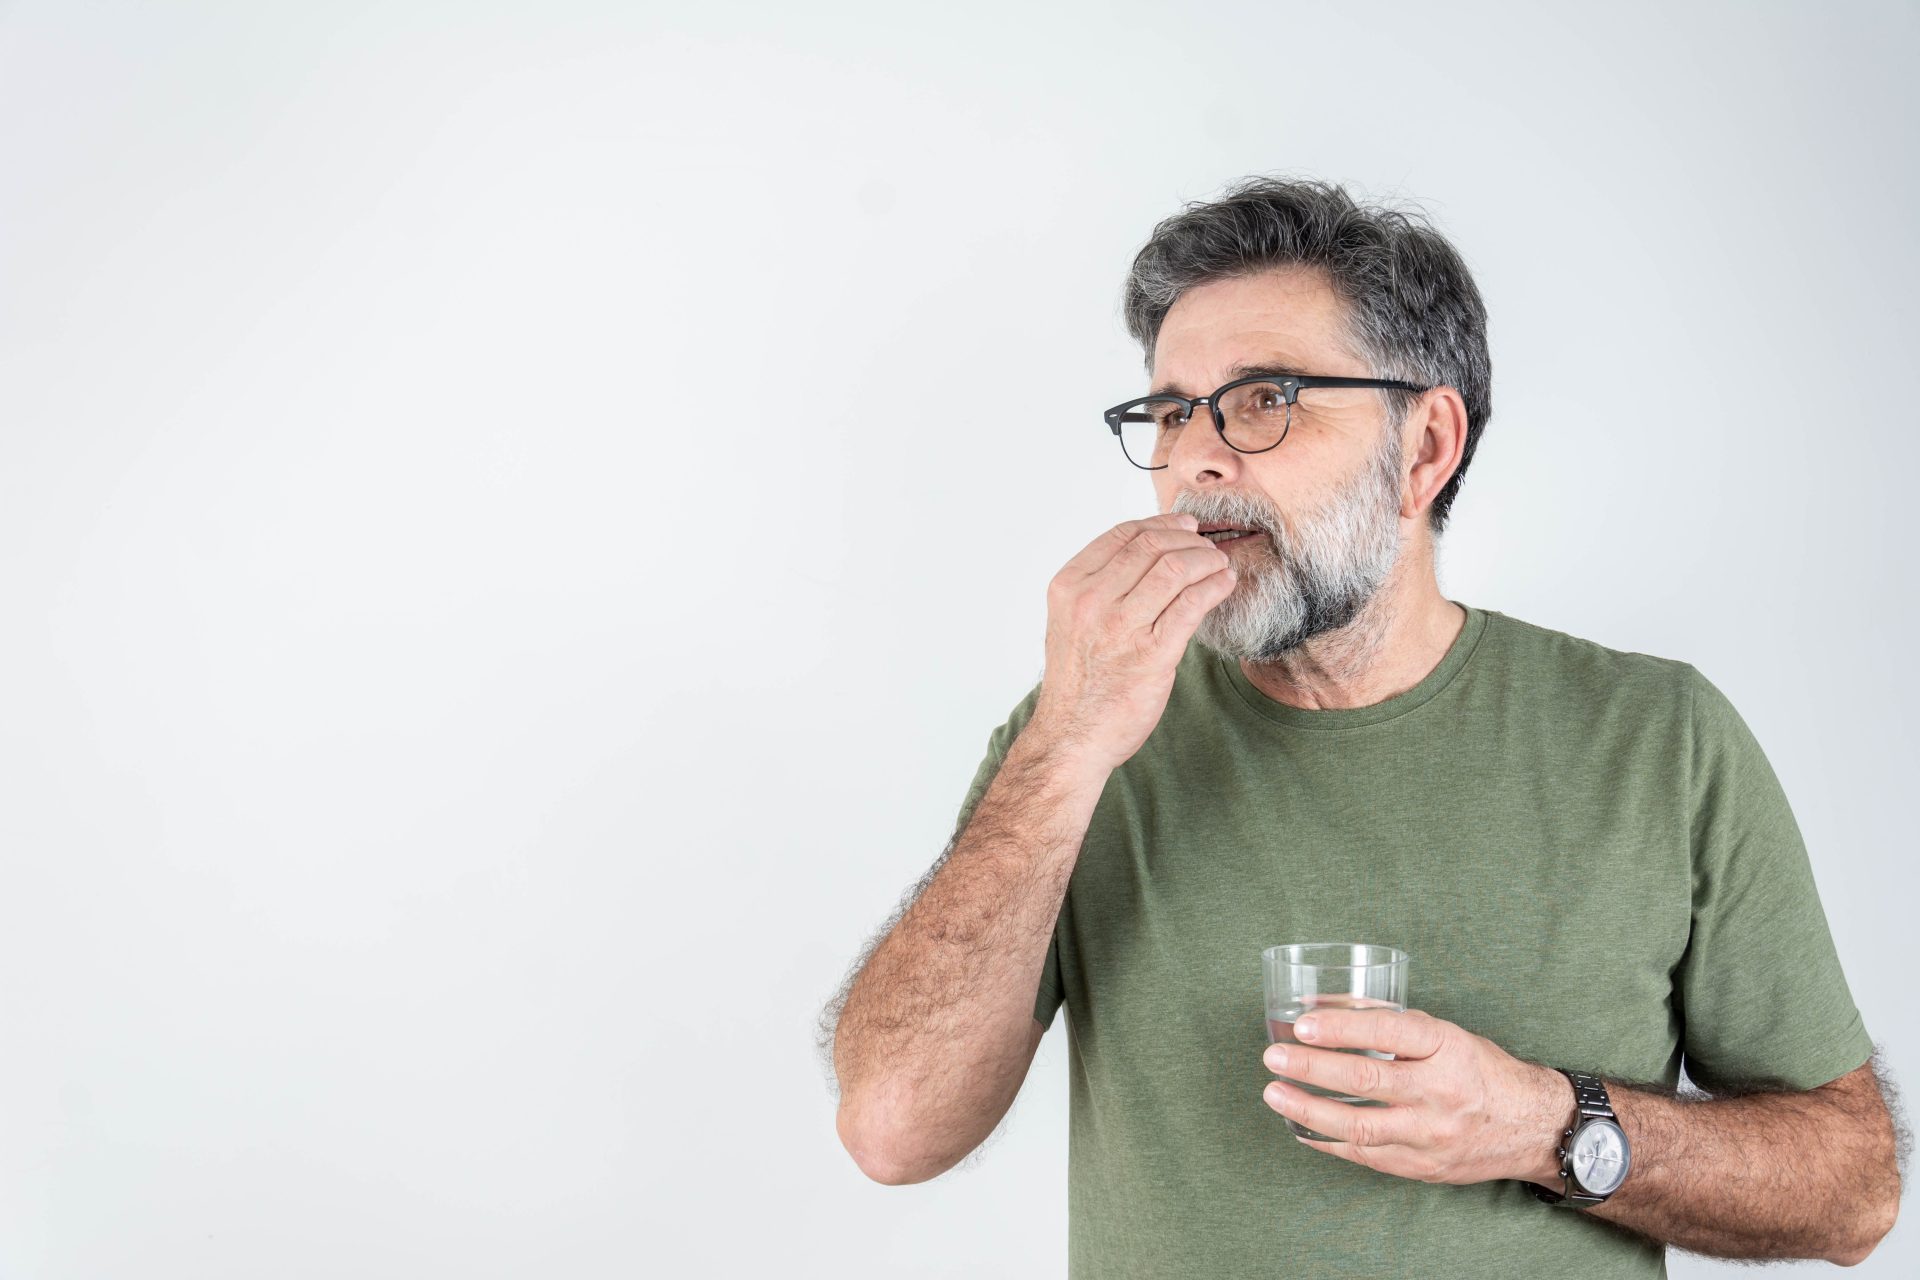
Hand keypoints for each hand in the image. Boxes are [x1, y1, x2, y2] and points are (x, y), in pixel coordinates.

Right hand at [1029, 512, 1237, 773]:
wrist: (1073, 736)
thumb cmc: (1076, 682)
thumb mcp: (1070, 622)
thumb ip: (1097, 588)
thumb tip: (1145, 556)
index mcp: (1069, 587)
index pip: (1122, 535)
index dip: (1160, 524)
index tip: (1183, 526)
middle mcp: (1092, 601)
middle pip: (1151, 546)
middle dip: (1189, 540)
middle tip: (1207, 548)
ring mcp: (1121, 627)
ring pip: (1175, 568)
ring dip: (1207, 560)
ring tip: (1220, 565)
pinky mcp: (1152, 654)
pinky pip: (1192, 604)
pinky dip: (1215, 587)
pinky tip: (1224, 585)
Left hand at [1260, 1006, 1570, 1185]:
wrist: (1532, 1127)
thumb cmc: (1480, 1070)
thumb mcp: (1445, 1034)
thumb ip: (1390, 1021)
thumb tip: (1325, 1005)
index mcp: (1448, 1048)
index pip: (1388, 1030)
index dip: (1341, 1027)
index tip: (1302, 1025)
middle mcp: (1441, 1091)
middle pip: (1366, 1078)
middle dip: (1312, 1067)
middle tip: (1274, 1057)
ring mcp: (1432, 1134)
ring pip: (1360, 1126)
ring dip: (1308, 1110)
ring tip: (1275, 1094)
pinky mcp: (1423, 1167)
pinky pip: (1366, 1155)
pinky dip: (1328, 1140)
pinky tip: (1301, 1127)